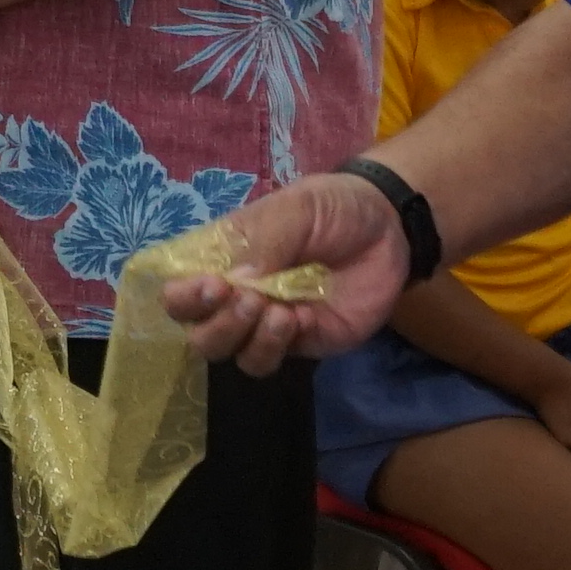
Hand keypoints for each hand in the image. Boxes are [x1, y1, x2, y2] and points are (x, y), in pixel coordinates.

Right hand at [152, 170, 418, 371]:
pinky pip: (267, 361)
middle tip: (250, 300)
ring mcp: (264, 324)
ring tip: (279, 312)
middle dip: (215, 324)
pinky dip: (276, 346)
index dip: (184, 296)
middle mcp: (234, 295)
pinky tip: (301, 319)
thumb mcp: (296, 208)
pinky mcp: (297, 345)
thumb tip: (231, 283)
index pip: (180, 287)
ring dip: (245, 338)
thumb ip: (262, 240)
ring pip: (229, 354)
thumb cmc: (333, 209)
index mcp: (223, 258)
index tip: (212, 285)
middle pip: (197, 331)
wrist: (390, 230)